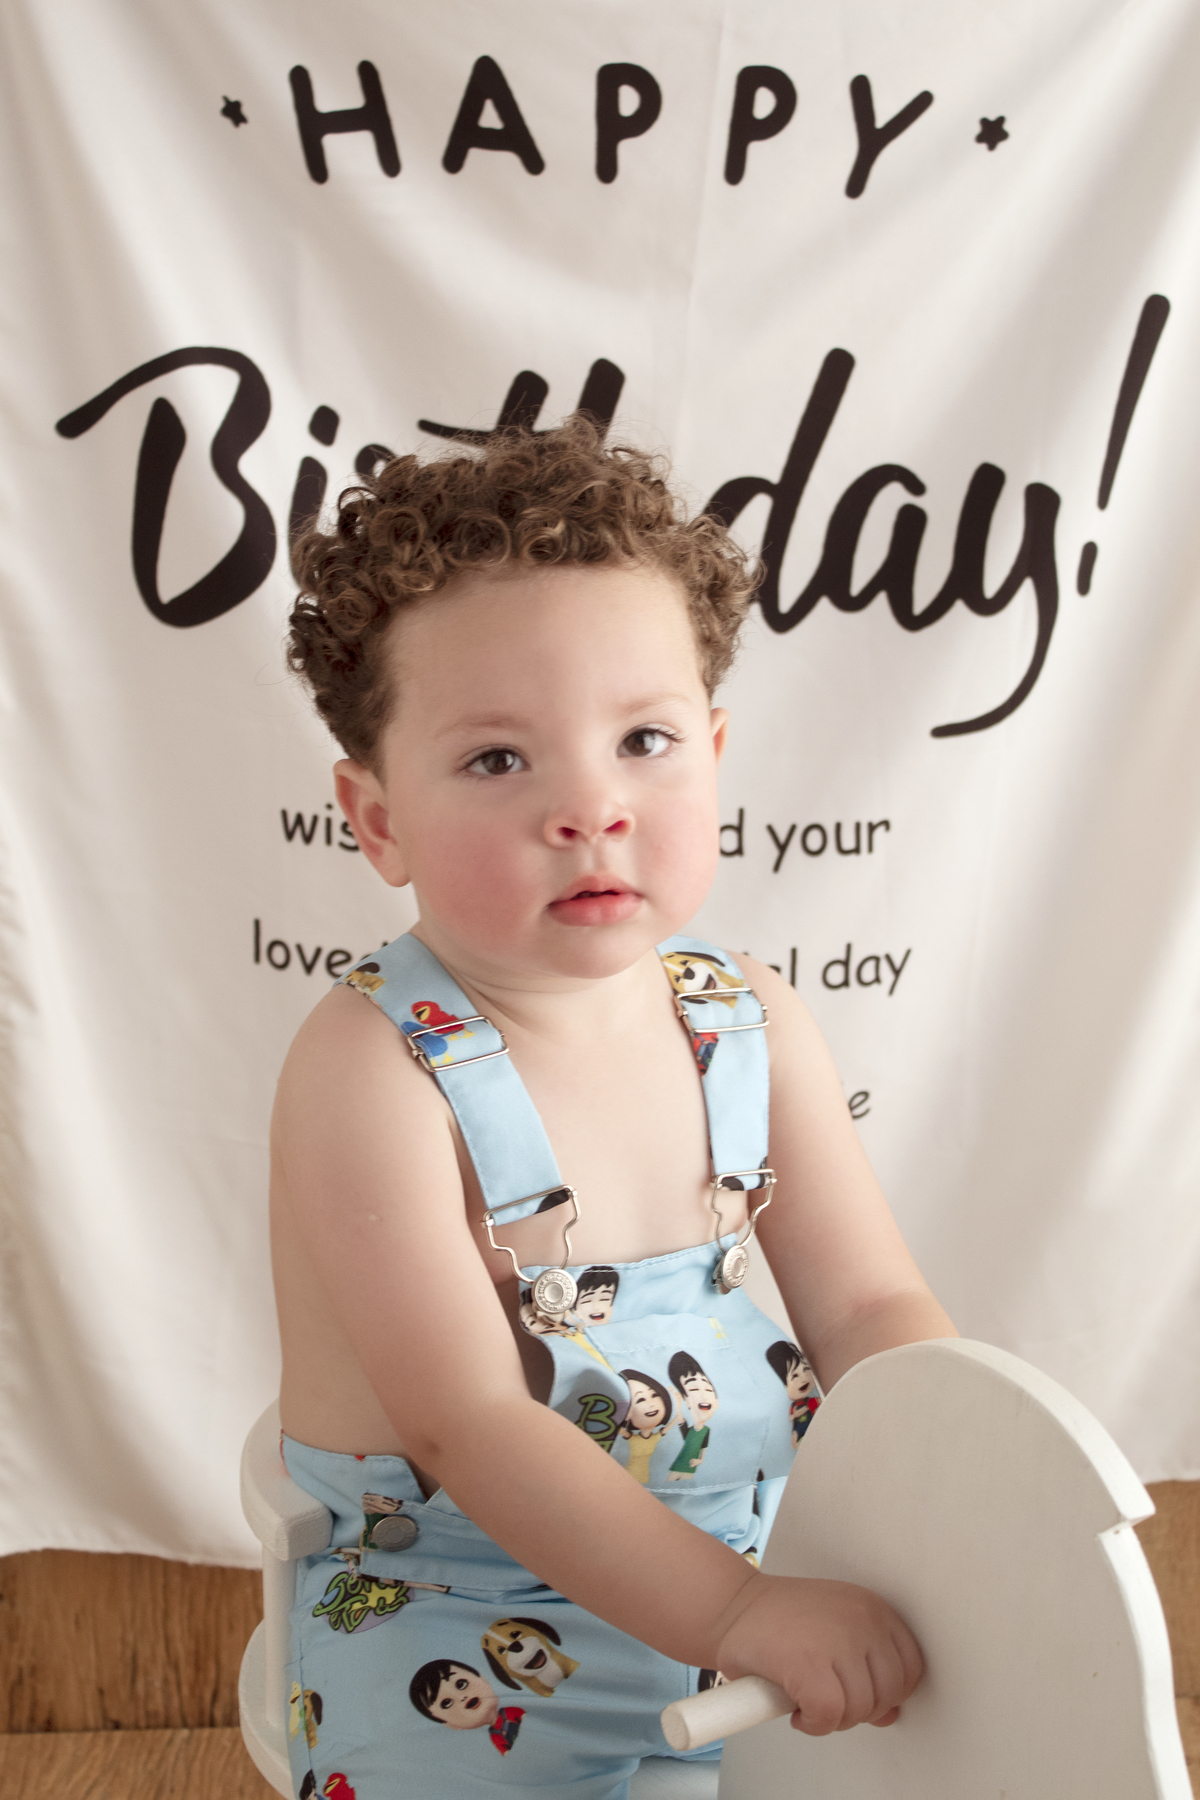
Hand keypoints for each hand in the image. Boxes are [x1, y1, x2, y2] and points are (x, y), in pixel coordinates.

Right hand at [714, 1573, 922, 1735]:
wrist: (730, 1607)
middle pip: (889, 1692)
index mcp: (871, 1608)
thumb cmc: (779, 1622)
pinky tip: (798, 1713)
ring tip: (811, 1704)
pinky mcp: (808, 1663)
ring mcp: (836, 1640)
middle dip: (860, 1710)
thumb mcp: (835, 1632)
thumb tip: (889, 1713)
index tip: (862, 1695)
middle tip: (830, 1701)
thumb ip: (866, 1668)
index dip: (887, 1693)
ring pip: (861, 1708)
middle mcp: (860, 1619)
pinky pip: (829, 1716)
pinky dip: (814, 1725)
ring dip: (835, 1719)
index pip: (910, 1666)